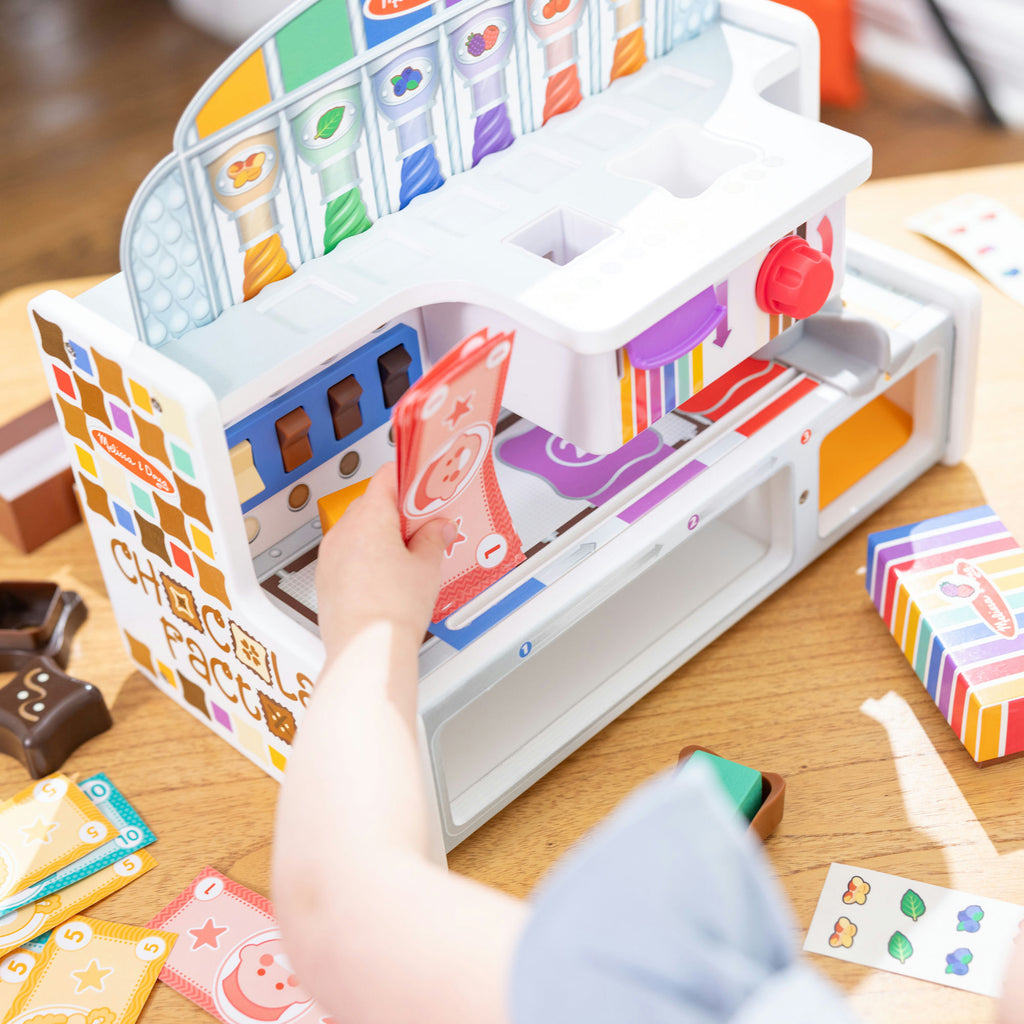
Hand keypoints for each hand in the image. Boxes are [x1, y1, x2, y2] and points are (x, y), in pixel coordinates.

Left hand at [315, 463, 450, 663]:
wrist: (366, 649)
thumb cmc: (393, 609)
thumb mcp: (427, 567)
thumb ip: (434, 539)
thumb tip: (438, 527)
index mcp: (370, 518)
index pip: (387, 478)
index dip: (408, 477)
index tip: (422, 482)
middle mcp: (344, 531)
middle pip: (372, 503)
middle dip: (398, 510)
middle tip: (423, 523)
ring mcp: (330, 554)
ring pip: (357, 529)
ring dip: (380, 533)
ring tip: (407, 554)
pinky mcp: (325, 577)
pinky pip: (347, 553)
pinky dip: (364, 555)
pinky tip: (386, 575)